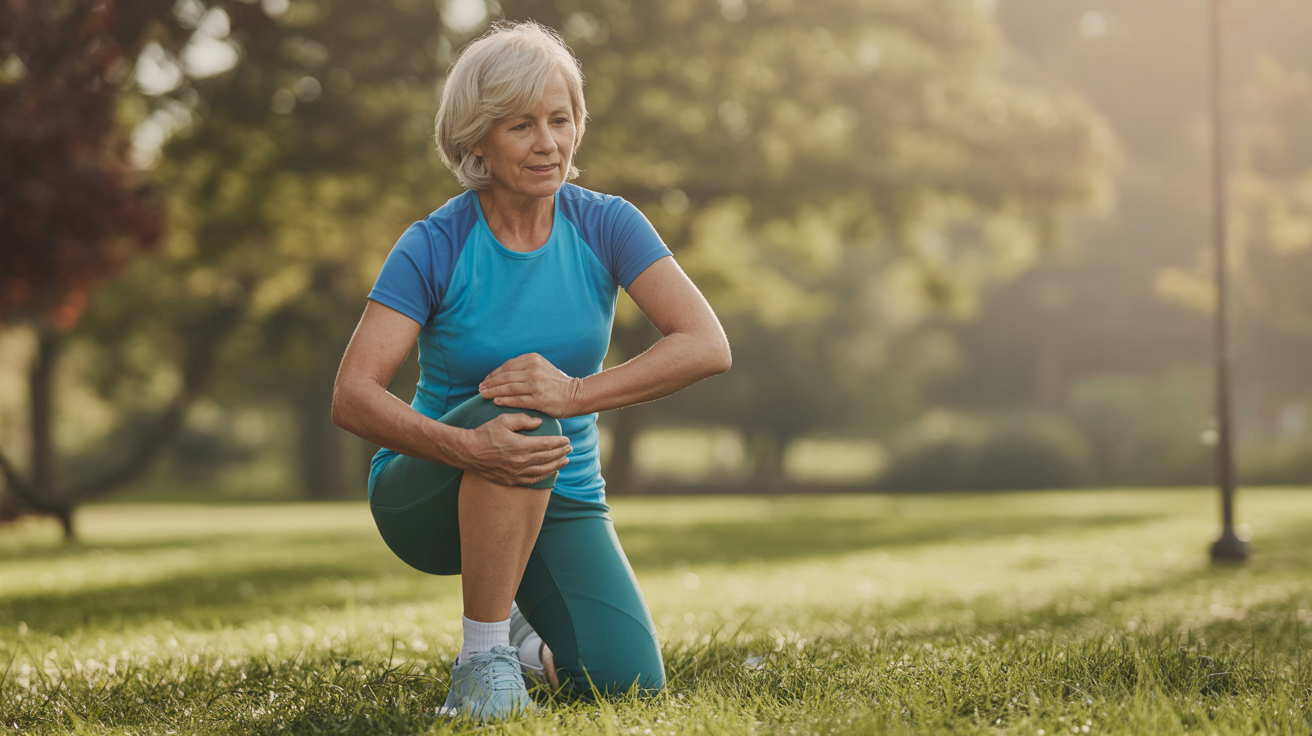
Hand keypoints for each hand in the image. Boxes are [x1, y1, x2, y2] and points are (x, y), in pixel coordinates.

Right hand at [455, 412, 570, 485]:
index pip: (546, 444)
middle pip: (547, 458)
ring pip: (542, 470)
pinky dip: (544, 476)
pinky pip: (532, 480)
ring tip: (565, 460)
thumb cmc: (485, 433)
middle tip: (570, 448)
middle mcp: (520, 461)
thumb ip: (523, 419)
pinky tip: (550, 472)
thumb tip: (539, 422)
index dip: (558, 442)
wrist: (468, 451)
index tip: (567, 440)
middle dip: (560, 453)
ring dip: (556, 465)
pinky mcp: (511, 480)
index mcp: (520, 445)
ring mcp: (516, 472)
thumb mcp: (503, 420)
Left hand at [478, 353, 582, 417]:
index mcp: (533, 359)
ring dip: (493, 392)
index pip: (507, 366)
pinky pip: (516, 400)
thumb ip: (524, 367)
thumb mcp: (541, 367)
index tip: (485, 380)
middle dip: (490, 383)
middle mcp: (534, 370)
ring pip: (508, 388)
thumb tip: (501, 374)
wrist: (575, 395)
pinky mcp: (539, 399)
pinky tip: (495, 401)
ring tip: (483, 395)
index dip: (493, 374)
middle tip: (480, 389)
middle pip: (505, 376)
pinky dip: (504, 400)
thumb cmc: (556, 383)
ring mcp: (536, 384)